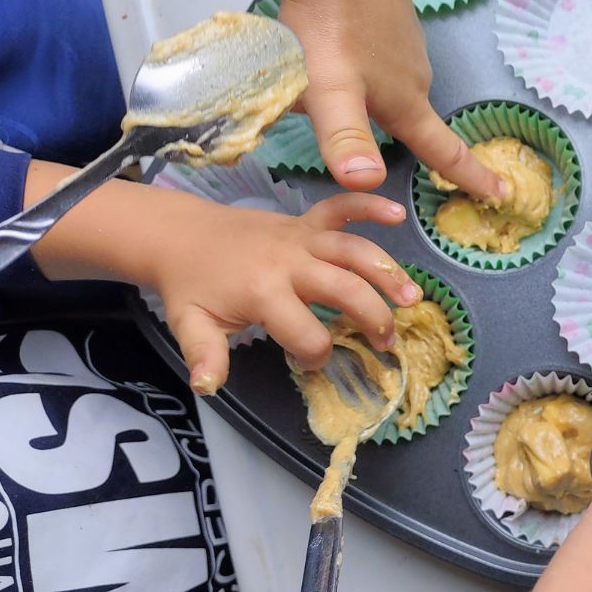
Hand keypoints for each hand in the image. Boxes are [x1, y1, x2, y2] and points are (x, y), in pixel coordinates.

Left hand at [151, 194, 419, 393]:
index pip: (307, 334)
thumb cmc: (191, 285)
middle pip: (345, 289)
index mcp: (264, 292)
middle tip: (388, 342)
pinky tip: (399, 213)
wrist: (178, 233)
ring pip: (354, 250)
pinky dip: (369, 205)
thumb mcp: (191, 324)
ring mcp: (300, 238)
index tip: (310, 361)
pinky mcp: (304, 221)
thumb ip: (204, 355)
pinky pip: (341, 207)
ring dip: (387, 272)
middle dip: (372, 318)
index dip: (315, 356)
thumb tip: (207, 386)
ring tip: (412, 297)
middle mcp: (290, 262)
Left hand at [279, 0, 504, 198]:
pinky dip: (367, 66)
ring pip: (394, 88)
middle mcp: (415, 81)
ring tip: (339, 86)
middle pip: (413, 121)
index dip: (472, 177)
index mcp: (406, 106)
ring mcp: (408, 51)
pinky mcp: (393, 27)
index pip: (445, 153)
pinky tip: (343, 54)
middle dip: (401, 132)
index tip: (500, 194)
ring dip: (375, 96)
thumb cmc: (333, 26)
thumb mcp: (331, 88)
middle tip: (361, 124)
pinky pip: (384, 60)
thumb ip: (345, 136)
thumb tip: (367, 181)